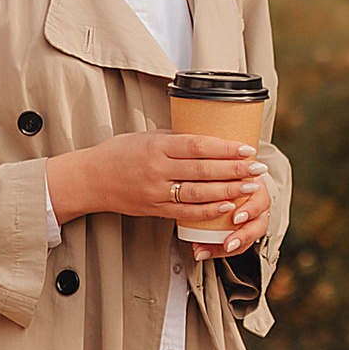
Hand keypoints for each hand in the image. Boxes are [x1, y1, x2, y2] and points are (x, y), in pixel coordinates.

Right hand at [46, 132, 267, 253]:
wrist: (91, 179)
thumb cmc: (120, 153)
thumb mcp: (147, 137)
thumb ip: (176, 139)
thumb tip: (210, 138)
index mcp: (157, 146)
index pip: (198, 146)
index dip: (225, 148)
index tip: (247, 148)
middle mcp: (157, 169)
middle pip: (203, 170)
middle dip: (235, 170)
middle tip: (258, 168)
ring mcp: (156, 192)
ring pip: (199, 193)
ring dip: (228, 191)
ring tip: (250, 187)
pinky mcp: (155, 209)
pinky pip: (186, 212)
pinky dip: (209, 211)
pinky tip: (228, 207)